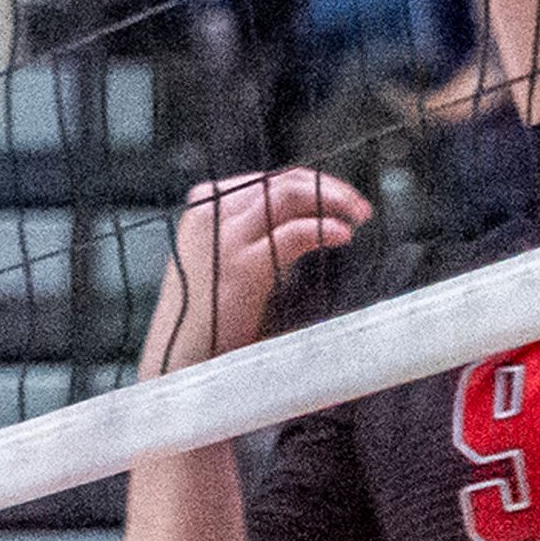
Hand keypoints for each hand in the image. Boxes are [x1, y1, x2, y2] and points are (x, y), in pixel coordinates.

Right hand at [139, 170, 371, 375]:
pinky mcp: (240, 267)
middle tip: (359, 207)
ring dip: (331, 200)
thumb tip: (309, 220)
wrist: (180, 362)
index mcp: (206, 206)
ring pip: (288, 195)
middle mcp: (211, 211)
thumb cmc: (209, 319)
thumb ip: (258, 236)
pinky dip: (322, 228)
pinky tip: (342, 236)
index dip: (312, 184)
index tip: (343, 200)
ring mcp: (223, 237)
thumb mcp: (227, 261)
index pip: (269, 179)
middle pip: (282, 181)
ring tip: (358, 216)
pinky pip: (292, 234)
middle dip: (327, 188)